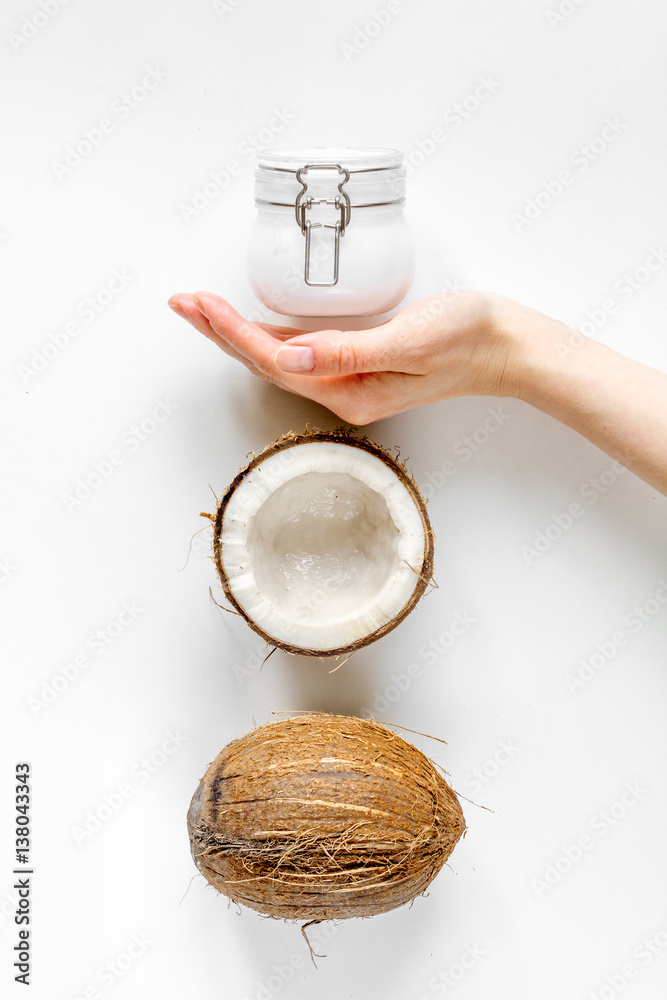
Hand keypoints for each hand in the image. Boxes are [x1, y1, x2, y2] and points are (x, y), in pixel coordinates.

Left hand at [166, 289, 534, 423]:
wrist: (503, 346)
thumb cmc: (465, 338)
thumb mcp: (407, 341)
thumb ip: (346, 352)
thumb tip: (290, 358)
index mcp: (349, 391)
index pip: (275, 362)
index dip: (232, 333)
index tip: (200, 305)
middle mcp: (342, 392)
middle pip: (266, 363)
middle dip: (220, 332)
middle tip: (183, 303)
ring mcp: (348, 381)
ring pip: (277, 358)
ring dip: (237, 333)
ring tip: (202, 310)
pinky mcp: (357, 364)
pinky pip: (300, 353)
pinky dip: (267, 335)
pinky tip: (251, 324)